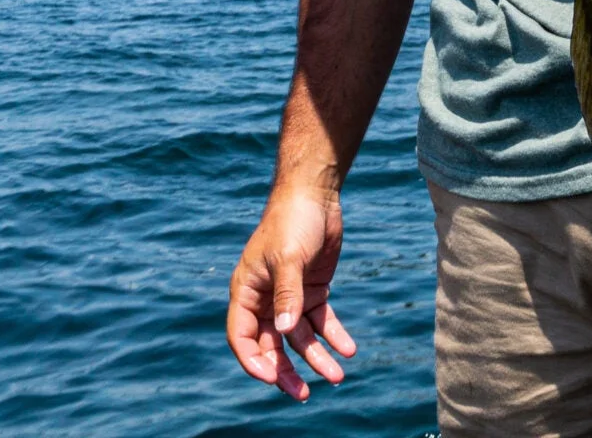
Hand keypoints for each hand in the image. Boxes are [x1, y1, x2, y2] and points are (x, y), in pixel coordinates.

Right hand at [226, 186, 356, 400]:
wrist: (315, 196)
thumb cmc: (291, 221)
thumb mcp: (288, 258)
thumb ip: (288, 295)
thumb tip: (286, 332)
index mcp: (246, 292)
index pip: (242, 337)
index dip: (254, 361)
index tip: (272, 378)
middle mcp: (264, 299)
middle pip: (271, 345)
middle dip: (286, 370)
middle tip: (302, 394)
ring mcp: (289, 297)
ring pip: (299, 338)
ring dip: (317, 358)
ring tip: (338, 376)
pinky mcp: (313, 291)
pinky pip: (321, 322)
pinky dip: (334, 336)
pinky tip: (349, 349)